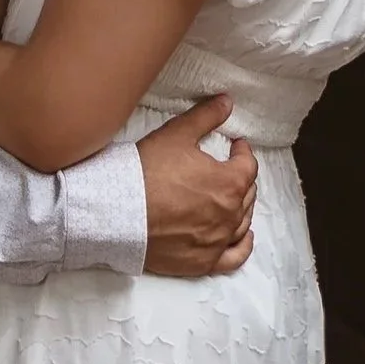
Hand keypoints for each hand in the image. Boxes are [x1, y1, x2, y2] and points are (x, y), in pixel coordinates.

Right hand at [137, 97, 258, 276]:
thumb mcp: (176, 135)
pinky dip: (243, 246)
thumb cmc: (146, 172)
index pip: (247, 165)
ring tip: (231, 197)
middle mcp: (230, 214)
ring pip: (241, 223)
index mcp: (229, 183)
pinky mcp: (203, 261)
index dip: (242, 152)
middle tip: (228, 168)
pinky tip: (244, 236)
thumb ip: (205, 116)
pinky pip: (234, 257)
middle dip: (240, 178)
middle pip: (246, 194)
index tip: (235, 145)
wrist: (117, 213)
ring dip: (240, 207)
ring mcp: (218, 240)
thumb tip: (227, 101)